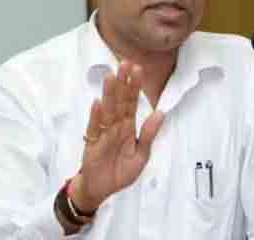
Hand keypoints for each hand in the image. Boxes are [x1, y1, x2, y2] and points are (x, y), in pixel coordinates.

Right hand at [71, 60, 163, 211]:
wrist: (101, 189)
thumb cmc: (120, 172)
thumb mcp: (141, 156)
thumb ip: (149, 134)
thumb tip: (161, 113)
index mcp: (128, 127)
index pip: (132, 103)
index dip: (134, 86)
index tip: (138, 69)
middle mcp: (115, 126)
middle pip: (119, 101)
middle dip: (122, 82)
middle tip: (125, 63)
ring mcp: (103, 133)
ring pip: (107, 110)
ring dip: (109, 93)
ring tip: (112, 76)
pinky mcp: (92, 144)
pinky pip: (94, 128)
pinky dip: (96, 117)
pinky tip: (98, 103)